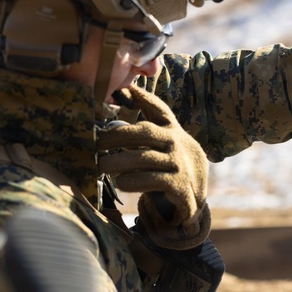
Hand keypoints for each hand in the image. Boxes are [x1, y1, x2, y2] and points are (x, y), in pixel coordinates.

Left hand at [97, 86, 209, 249]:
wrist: (194, 200)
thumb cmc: (170, 168)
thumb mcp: (164, 144)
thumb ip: (148, 126)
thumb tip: (124, 93)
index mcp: (174, 131)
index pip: (160, 110)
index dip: (144, 98)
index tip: (123, 91)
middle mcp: (178, 144)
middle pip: (145, 132)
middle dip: (117, 135)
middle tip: (97, 144)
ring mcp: (179, 164)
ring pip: (143, 157)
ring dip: (118, 162)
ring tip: (101, 166)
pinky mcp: (179, 185)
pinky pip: (150, 180)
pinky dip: (132, 181)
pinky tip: (120, 183)